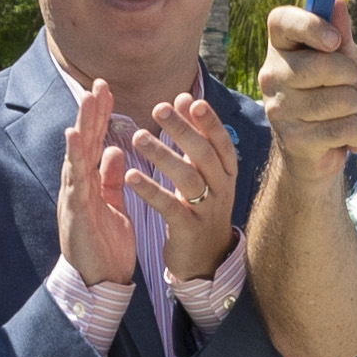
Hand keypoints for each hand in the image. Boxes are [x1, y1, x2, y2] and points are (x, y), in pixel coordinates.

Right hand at [53, 77, 138, 292]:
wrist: (98, 280)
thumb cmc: (103, 244)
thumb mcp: (112, 203)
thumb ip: (110, 178)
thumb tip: (114, 151)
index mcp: (88, 182)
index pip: (93, 142)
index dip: (99, 116)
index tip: (106, 90)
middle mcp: (77, 185)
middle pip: (82, 142)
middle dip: (89, 113)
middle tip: (97, 83)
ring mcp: (74, 196)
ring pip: (76, 155)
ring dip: (81, 126)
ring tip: (87, 100)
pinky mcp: (75, 211)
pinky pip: (74, 180)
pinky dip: (73, 158)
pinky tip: (73, 137)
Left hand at [114, 92, 246, 267]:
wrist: (206, 260)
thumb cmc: (201, 207)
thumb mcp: (203, 172)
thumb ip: (194, 136)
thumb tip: (184, 96)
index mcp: (226, 173)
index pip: (221, 142)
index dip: (209, 122)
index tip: (191, 101)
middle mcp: (221, 189)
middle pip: (204, 155)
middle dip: (182, 130)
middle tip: (158, 108)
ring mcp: (207, 210)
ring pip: (188, 178)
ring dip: (163, 155)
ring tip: (138, 137)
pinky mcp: (189, 230)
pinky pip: (170, 207)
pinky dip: (150, 191)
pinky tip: (130, 176)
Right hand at [255, 2, 356, 183]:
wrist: (312, 153)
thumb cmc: (328, 95)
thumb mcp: (339, 60)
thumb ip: (339, 32)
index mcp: (279, 47)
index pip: (282, 21)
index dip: (311, 25)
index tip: (334, 41)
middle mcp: (271, 75)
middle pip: (327, 65)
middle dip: (353, 78)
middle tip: (349, 90)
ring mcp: (279, 109)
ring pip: (343, 99)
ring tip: (346, 114)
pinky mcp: (295, 140)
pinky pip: (346, 129)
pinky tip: (347, 137)